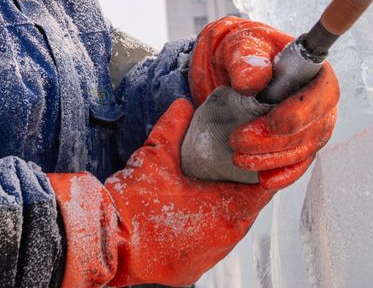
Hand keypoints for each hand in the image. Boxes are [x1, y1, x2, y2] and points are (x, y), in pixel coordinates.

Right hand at [49, 99, 272, 286]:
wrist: (106, 247)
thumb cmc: (131, 208)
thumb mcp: (154, 158)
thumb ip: (173, 128)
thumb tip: (184, 106)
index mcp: (226, 212)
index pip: (266, 185)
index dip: (261, 163)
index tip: (252, 150)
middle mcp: (226, 238)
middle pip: (250, 204)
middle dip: (241, 180)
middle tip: (231, 159)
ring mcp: (211, 255)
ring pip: (232, 222)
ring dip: (226, 202)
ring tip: (211, 180)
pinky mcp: (194, 266)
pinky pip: (212, 239)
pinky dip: (209, 221)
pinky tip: (193, 205)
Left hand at [189, 17, 339, 188]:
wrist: (227, 67)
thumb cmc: (242, 51)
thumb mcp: (239, 44)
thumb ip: (246, 58)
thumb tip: (254, 82)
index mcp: (313, 71)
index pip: (323, 93)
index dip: (302, 111)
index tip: (274, 123)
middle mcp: (318, 100)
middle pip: (313, 128)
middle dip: (277, 140)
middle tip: (239, 140)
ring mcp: (310, 125)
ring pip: (304, 149)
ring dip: (273, 158)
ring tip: (239, 157)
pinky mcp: (297, 145)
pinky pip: (298, 165)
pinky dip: (283, 174)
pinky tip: (264, 179)